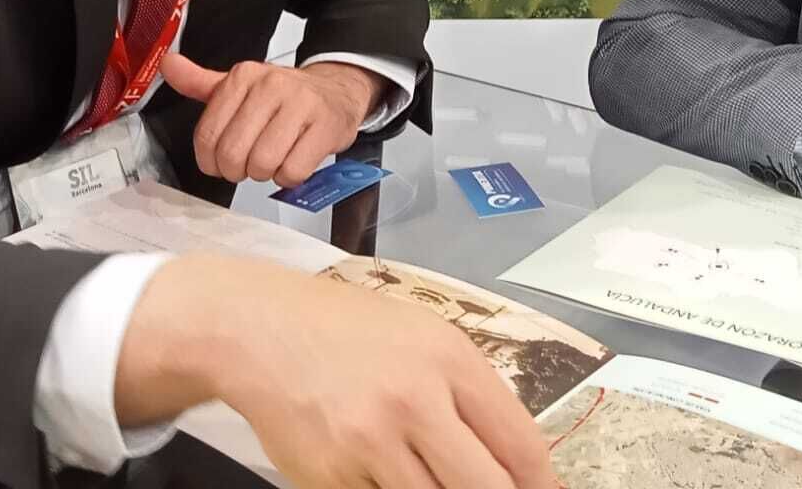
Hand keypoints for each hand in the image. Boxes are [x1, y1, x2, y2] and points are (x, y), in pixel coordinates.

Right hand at [118, 253, 559, 488]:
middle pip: (486, 488)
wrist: (258, 329)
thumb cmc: (350, 332)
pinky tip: (384, 476)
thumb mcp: (422, 337)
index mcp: (449, 360)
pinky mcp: (329, 479)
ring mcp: (369, 444)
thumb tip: (518, 464)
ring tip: (433, 476)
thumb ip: (469, 394)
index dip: (543, 486)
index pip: (520, 444)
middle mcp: (414, 401)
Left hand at [160, 53, 380, 186]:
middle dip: (238, 170)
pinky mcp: (325, 127)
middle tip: (248, 164)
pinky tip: (293, 161)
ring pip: (262, 164)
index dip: (211, 160)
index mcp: (243, 76)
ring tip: (273, 160)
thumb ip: (199, 81)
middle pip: (233, 153)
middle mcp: (271, 85)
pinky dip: (289, 177)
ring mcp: (301, 105)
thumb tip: (167, 64)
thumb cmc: (283, 97)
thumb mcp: (239, 86)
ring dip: (265, 174)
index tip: (221, 159)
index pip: (208, 136)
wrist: (336, 92)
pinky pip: (293, 171)